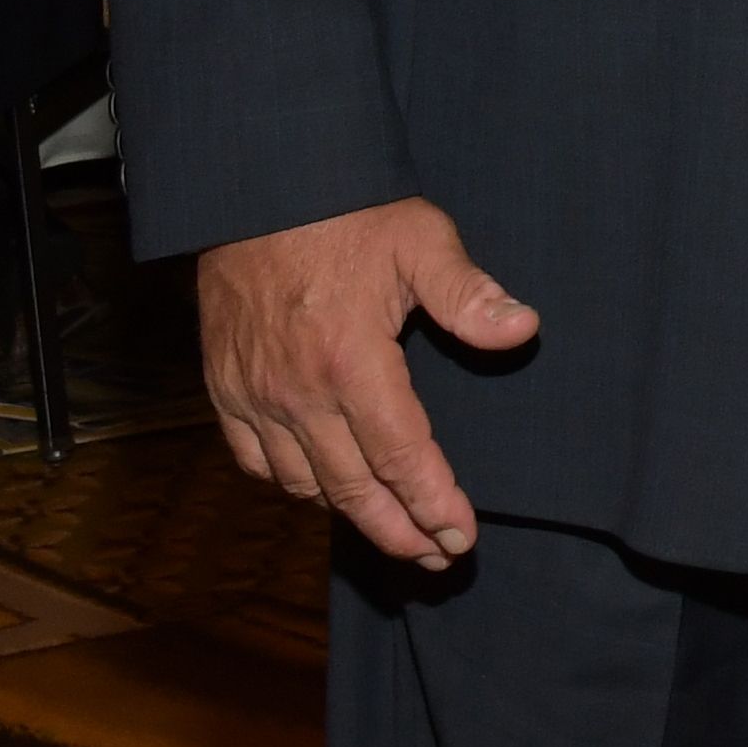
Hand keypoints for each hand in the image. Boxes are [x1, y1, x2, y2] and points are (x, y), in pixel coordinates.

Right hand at [199, 198, 538, 569]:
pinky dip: (294, 487)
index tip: (460, 538)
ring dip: (352, 517)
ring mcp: (255, 396)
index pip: (402, 457)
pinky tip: (323, 492)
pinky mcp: (225, 389)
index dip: (434, 505)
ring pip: (306, 485)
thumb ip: (468, 293)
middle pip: (354, 489)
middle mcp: (298, 393)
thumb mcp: (420, 239)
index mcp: (351, 363)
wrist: (255, 189)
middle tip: (437, 557)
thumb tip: (522, 330)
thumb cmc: (345, 212)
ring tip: (394, 533)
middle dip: (400, 532)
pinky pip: (257, 463)